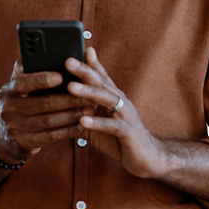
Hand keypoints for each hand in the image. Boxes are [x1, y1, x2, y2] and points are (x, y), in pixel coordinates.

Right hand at [0, 59, 94, 164]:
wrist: (7, 137)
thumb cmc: (21, 102)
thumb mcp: (19, 85)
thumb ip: (29, 69)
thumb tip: (43, 50)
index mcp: (8, 91)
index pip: (24, 82)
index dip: (42, 79)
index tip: (61, 76)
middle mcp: (9, 109)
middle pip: (43, 103)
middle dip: (68, 98)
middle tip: (89, 93)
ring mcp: (16, 128)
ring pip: (49, 120)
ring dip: (72, 114)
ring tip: (90, 108)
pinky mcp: (26, 143)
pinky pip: (51, 136)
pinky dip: (68, 130)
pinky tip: (82, 124)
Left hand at [66, 47, 162, 178]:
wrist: (147, 158)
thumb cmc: (119, 139)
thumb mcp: (99, 122)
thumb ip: (83, 112)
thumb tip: (61, 105)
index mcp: (112, 97)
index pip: (100, 76)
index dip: (90, 63)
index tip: (78, 50)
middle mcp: (120, 101)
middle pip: (101, 82)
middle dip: (84, 70)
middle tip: (68, 61)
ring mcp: (126, 115)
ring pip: (106, 98)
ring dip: (88, 92)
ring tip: (71, 87)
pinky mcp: (128, 132)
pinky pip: (112, 125)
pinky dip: (97, 122)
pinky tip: (83, 120)